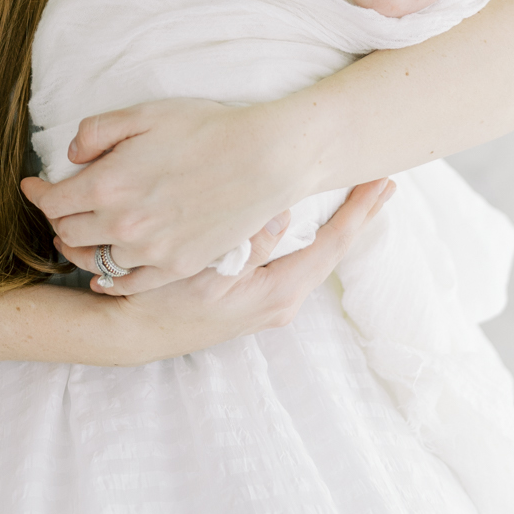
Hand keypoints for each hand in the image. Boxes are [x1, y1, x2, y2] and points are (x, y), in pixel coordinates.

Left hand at [21, 97, 312, 285]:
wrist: (265, 159)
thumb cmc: (206, 129)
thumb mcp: (144, 114)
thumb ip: (97, 132)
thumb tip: (73, 155)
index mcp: (106, 185)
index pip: (53, 201)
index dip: (38, 192)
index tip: (33, 184)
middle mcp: (122, 225)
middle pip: (69, 233)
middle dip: (59, 218)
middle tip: (61, 206)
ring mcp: (151, 252)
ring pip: (95, 261)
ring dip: (81, 249)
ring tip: (80, 236)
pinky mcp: (177, 266)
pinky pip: (130, 284)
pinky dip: (111, 281)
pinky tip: (105, 275)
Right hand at [111, 179, 394, 359]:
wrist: (131, 332)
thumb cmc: (161, 302)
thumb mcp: (203, 274)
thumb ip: (247, 247)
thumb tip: (285, 215)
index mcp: (277, 292)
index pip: (331, 246)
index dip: (358, 212)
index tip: (380, 181)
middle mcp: (282, 300)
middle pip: (332, 250)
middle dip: (356, 216)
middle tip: (382, 182)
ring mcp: (271, 301)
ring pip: (316, 255)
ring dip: (337, 224)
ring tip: (357, 196)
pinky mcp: (257, 297)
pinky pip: (297, 260)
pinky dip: (313, 235)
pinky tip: (315, 219)